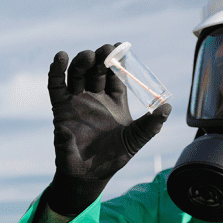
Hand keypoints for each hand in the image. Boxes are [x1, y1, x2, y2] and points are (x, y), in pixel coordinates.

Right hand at [45, 43, 170, 215]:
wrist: (89, 176)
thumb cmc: (113, 158)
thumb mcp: (135, 140)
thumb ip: (150, 125)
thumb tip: (167, 108)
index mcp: (115, 101)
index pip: (116, 74)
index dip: (118, 60)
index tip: (121, 46)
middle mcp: (95, 97)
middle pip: (96, 70)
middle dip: (100, 57)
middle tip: (105, 50)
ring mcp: (76, 101)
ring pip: (77, 74)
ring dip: (81, 61)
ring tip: (87, 56)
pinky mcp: (60, 109)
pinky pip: (56, 86)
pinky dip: (56, 71)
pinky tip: (60, 58)